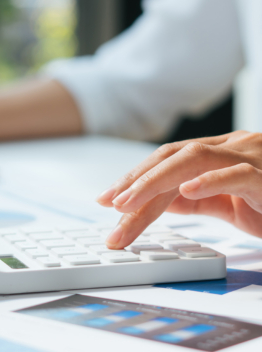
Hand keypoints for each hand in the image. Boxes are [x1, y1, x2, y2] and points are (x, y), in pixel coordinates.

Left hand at [97, 131, 261, 248]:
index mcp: (218, 154)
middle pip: (171, 157)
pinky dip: (209, 182)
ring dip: (155, 181)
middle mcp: (232, 148)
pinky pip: (237, 174)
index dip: (134, 177)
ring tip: (128, 203)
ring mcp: (252, 157)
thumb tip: (158, 199)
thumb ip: (195, 198)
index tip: (107, 199)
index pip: (166, 161)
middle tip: (108, 205)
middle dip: (135, 181)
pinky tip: (185, 192)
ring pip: (195, 158)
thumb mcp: (227, 204)